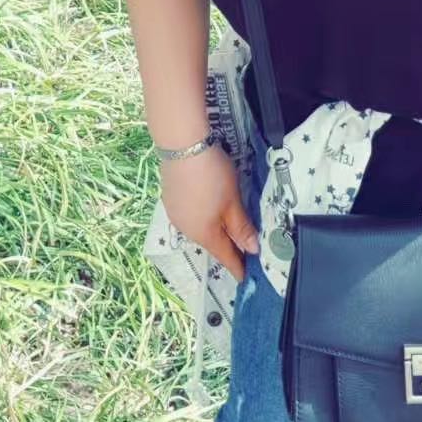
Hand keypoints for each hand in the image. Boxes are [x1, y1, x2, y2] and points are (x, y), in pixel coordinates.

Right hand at [160, 144, 259, 282]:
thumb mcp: (233, 202)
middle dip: (227, 244)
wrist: (182, 145)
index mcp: (205, 234)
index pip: (225, 257)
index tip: (245, 276)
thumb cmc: (213, 176)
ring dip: (213, 228)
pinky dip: (201, 215)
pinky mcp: (169, 199)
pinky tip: (206, 203)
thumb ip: (242, 227)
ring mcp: (175, 214)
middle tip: (243, 244)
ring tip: (226, 221)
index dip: (237, 266)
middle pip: (211, 242)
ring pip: (199, 228)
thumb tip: (252, 250)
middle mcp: (187, 229)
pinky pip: (189, 215)